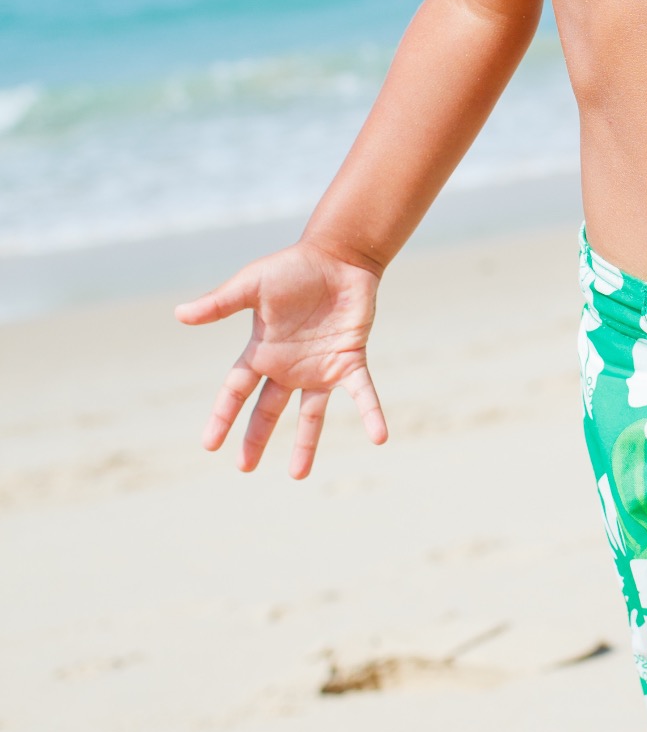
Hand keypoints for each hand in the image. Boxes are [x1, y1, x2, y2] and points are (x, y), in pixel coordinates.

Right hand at [176, 240, 387, 476]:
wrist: (337, 256)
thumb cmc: (292, 268)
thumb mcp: (251, 284)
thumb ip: (220, 303)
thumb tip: (179, 313)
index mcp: (261, 352)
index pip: (236, 391)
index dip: (223, 416)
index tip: (209, 445)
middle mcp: (289, 367)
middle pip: (268, 410)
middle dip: (255, 438)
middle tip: (244, 467)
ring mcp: (320, 367)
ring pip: (312, 414)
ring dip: (306, 443)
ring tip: (298, 475)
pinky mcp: (351, 360)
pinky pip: (362, 393)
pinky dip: (371, 414)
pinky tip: (380, 437)